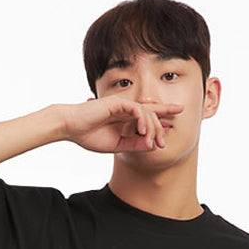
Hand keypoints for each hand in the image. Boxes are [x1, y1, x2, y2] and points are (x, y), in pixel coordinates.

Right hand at [59, 98, 184, 154]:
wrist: (72, 128)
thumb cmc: (90, 136)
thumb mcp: (118, 145)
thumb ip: (135, 144)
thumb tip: (153, 145)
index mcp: (127, 119)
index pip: (149, 116)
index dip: (164, 115)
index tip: (177, 121)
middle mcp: (127, 110)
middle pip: (152, 114)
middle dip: (161, 128)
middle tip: (163, 143)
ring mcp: (123, 105)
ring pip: (146, 113)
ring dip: (152, 128)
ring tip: (152, 142)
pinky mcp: (118, 103)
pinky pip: (137, 110)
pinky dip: (142, 120)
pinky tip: (143, 131)